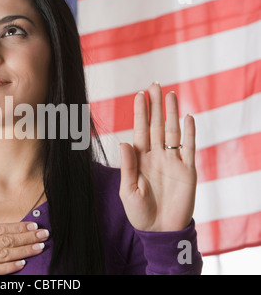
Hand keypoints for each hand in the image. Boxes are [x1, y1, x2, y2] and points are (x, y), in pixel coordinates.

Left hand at [119, 82, 196, 231]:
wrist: (159, 230)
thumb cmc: (139, 212)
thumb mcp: (128, 190)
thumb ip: (127, 166)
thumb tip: (124, 142)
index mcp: (140, 159)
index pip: (139, 130)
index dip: (140, 113)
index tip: (138, 95)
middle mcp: (156, 155)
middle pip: (156, 125)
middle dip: (155, 106)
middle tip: (155, 85)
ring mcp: (173, 161)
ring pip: (173, 132)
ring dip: (172, 113)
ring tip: (170, 94)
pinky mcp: (188, 171)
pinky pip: (189, 148)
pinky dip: (190, 133)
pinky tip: (188, 117)